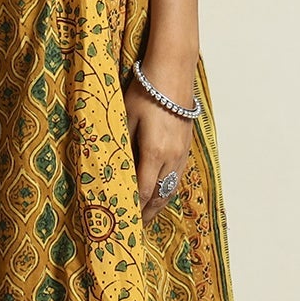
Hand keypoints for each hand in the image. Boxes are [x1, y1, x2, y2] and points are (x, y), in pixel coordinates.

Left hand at [123, 68, 194, 227]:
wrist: (173, 73)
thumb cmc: (145, 93)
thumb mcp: (126, 118)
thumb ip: (122, 145)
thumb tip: (113, 167)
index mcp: (154, 152)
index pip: (141, 190)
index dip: (132, 208)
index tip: (122, 219)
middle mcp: (171, 157)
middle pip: (158, 195)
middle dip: (146, 213)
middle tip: (133, 227)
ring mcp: (182, 153)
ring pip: (170, 188)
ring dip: (158, 204)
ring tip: (146, 216)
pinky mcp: (186, 146)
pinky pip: (177, 177)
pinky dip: (167, 190)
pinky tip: (160, 193)